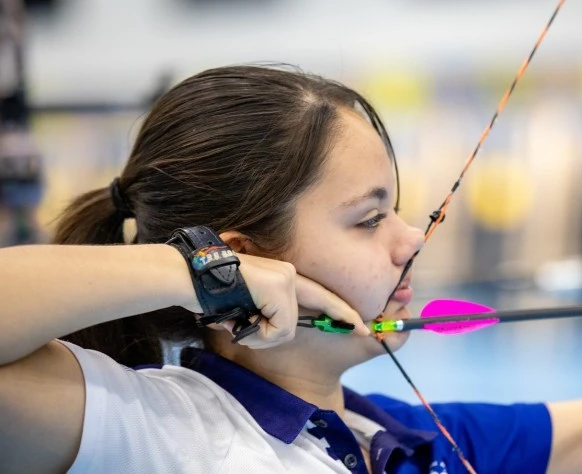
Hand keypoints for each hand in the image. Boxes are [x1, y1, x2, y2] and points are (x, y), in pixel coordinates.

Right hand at [216, 254, 369, 347]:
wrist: (190, 276)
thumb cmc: (211, 293)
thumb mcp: (247, 306)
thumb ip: (267, 315)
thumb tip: (276, 334)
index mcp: (283, 277)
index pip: (321, 296)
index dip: (343, 313)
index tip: (363, 328)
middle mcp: (289, 275)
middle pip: (300, 319)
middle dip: (284, 333)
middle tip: (293, 330)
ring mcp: (286, 280)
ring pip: (285, 329)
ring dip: (258, 334)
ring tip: (236, 320)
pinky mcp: (279, 288)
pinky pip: (278, 329)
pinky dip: (257, 333)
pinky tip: (239, 317)